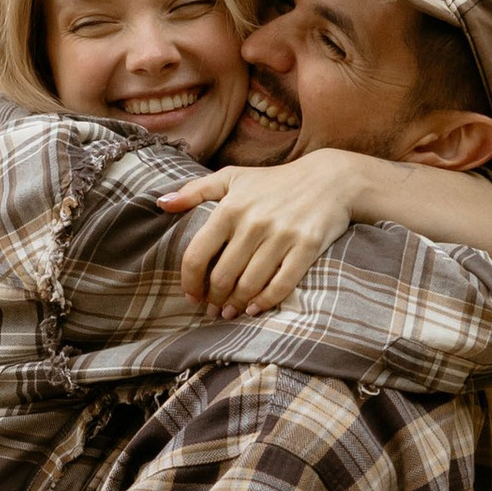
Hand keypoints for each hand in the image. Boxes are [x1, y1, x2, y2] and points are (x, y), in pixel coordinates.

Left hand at [161, 153, 378, 312]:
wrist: (330, 179)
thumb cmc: (274, 182)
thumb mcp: (233, 178)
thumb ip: (195, 190)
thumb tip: (161, 203)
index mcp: (230, 208)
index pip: (197, 255)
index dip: (190, 282)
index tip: (192, 295)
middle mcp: (254, 222)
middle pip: (222, 277)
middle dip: (214, 299)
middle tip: (213, 309)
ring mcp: (281, 235)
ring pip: (249, 285)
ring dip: (236, 306)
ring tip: (230, 313)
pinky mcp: (306, 247)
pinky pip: (281, 284)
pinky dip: (265, 302)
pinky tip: (254, 309)